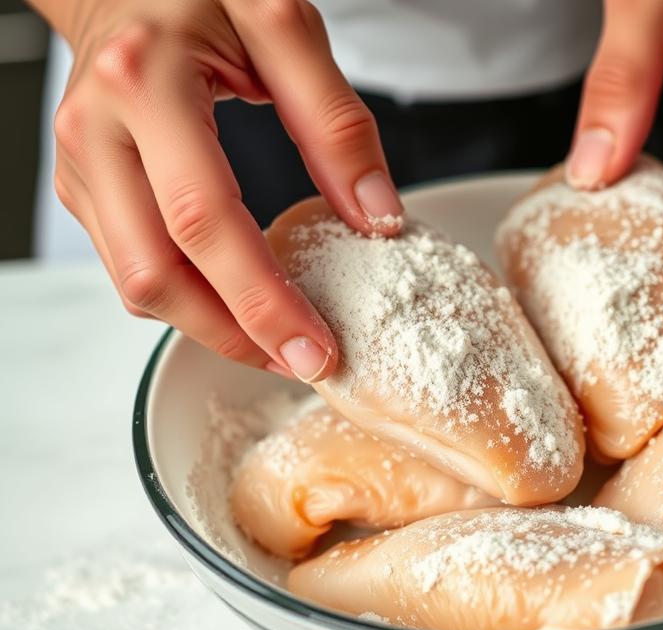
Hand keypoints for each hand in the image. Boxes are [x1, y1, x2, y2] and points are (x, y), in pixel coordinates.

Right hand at [33, 0, 403, 380]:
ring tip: (278, 341)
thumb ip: (335, 121)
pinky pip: (132, 266)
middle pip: (156, 274)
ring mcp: (82, 166)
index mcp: (143, 85)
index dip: (262, 299)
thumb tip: (376, 216)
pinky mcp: (85, 187)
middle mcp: (96, 133)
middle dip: (235, 335)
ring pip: (136, 284)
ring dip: (210, 327)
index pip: (205, 220)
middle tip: (302, 360)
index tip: (315, 348)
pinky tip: (238, 301)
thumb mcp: (283, 27)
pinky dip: (189, 298)